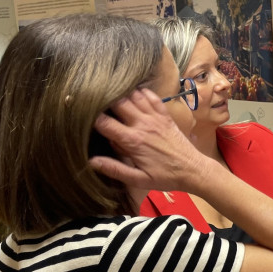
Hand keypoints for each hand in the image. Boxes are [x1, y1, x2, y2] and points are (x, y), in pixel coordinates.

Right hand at [88, 88, 206, 193]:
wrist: (193, 170)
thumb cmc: (165, 177)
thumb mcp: (139, 179)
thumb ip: (115, 169)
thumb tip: (91, 161)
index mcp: (132, 141)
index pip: (104, 122)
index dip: (89, 117)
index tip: (79, 115)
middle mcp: (143, 124)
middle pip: (118, 102)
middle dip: (104, 99)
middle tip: (92, 99)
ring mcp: (155, 118)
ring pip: (134, 95)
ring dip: (122, 93)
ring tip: (110, 92)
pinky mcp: (165, 115)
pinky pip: (152, 97)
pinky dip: (141, 91)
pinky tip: (133, 92)